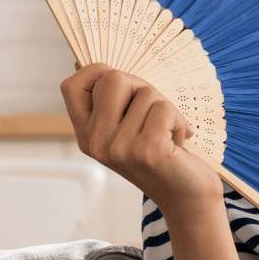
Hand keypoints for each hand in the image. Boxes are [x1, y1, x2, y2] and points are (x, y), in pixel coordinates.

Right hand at [61, 63, 220, 215]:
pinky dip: (179, 121)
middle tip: (156, 113)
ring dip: (167, 109)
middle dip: (142, 87)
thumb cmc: (162, 155)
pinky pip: (164, 109)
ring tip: (168, 134)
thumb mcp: (128, 128)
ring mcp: (119, 148)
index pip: (71, 86)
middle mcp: (96, 142)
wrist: (187, 198)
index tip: (122, 83)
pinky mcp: (146, 150)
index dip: (95, 71)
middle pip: (113, 78)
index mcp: (87, 134)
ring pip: (146, 92)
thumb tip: (80, 61)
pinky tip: (177, 143)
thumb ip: (109, 101)